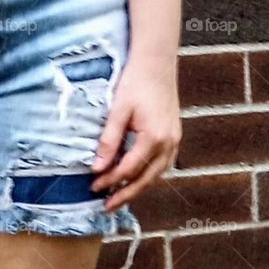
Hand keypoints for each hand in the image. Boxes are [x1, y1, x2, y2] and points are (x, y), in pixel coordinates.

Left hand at [91, 55, 180, 211]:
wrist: (157, 62)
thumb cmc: (136, 81)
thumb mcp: (118, 110)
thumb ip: (108, 140)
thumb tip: (97, 167)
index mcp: (154, 137)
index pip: (128, 169)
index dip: (110, 180)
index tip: (94, 185)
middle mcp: (168, 144)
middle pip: (145, 180)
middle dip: (125, 195)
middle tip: (107, 206)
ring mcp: (174, 142)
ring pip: (156, 176)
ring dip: (137, 189)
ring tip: (119, 198)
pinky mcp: (174, 138)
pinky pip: (162, 166)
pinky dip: (147, 176)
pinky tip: (134, 179)